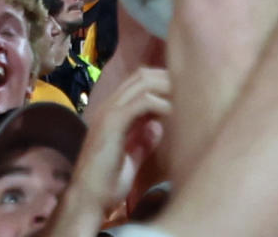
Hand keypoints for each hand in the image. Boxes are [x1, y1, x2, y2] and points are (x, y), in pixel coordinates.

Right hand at [58, 67, 173, 236]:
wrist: (86, 201)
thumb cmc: (105, 186)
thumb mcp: (129, 161)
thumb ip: (142, 142)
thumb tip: (158, 127)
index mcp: (111, 114)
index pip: (138, 83)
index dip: (161, 82)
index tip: (184, 92)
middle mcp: (108, 107)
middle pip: (142, 76)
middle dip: (167, 78)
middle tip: (191, 89)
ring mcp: (109, 113)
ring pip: (142, 83)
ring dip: (167, 87)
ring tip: (187, 97)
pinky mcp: (112, 123)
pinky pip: (142, 103)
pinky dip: (162, 104)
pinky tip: (176, 113)